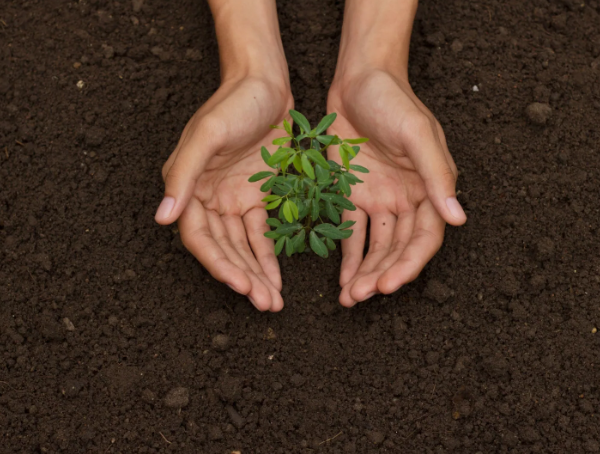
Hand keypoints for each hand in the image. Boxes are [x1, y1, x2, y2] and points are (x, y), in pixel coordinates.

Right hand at [155, 76, 292, 311]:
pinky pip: (262, 234)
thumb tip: (162, 219)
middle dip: (243, 277)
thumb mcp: (207, 134)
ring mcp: (234, 200)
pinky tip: (277, 279)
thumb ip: (183, 175)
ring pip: (244, 247)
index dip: (218, 264)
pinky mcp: (258, 197)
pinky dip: (269, 256)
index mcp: (188, 187)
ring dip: (257, 274)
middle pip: (224, 249)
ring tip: (273, 301)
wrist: (265, 83)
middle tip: (264, 303)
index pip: (199, 238)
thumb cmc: (232, 104)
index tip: (240, 285)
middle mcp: (208, 199)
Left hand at [327, 69, 465, 306]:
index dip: (409, 264)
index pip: (425, 238)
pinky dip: (348, 257)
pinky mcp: (354, 196)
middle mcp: (408, 200)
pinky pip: (352, 233)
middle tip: (361, 296)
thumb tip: (458, 219)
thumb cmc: (394, 100)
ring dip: (364, 272)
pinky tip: (342, 279)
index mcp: (431, 189)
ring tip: (350, 297)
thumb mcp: (417, 133)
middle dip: (382, 274)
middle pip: (398, 249)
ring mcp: (380, 200)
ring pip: (376, 247)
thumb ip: (437, 175)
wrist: (358, 80)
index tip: (388, 284)